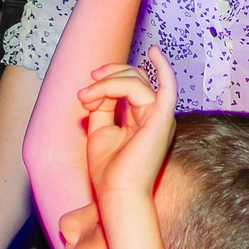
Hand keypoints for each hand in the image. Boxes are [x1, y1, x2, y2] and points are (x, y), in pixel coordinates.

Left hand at [80, 47, 181, 215]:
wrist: (116, 195)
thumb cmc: (109, 172)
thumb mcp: (100, 131)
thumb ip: (103, 107)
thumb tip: (100, 88)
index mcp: (143, 120)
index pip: (129, 87)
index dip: (106, 82)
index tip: (83, 94)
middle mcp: (155, 116)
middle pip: (135, 78)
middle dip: (107, 77)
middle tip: (84, 92)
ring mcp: (161, 117)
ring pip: (137, 81)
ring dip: (107, 83)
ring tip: (86, 97)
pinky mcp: (162, 119)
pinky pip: (165, 87)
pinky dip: (162, 68)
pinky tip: (154, 52)